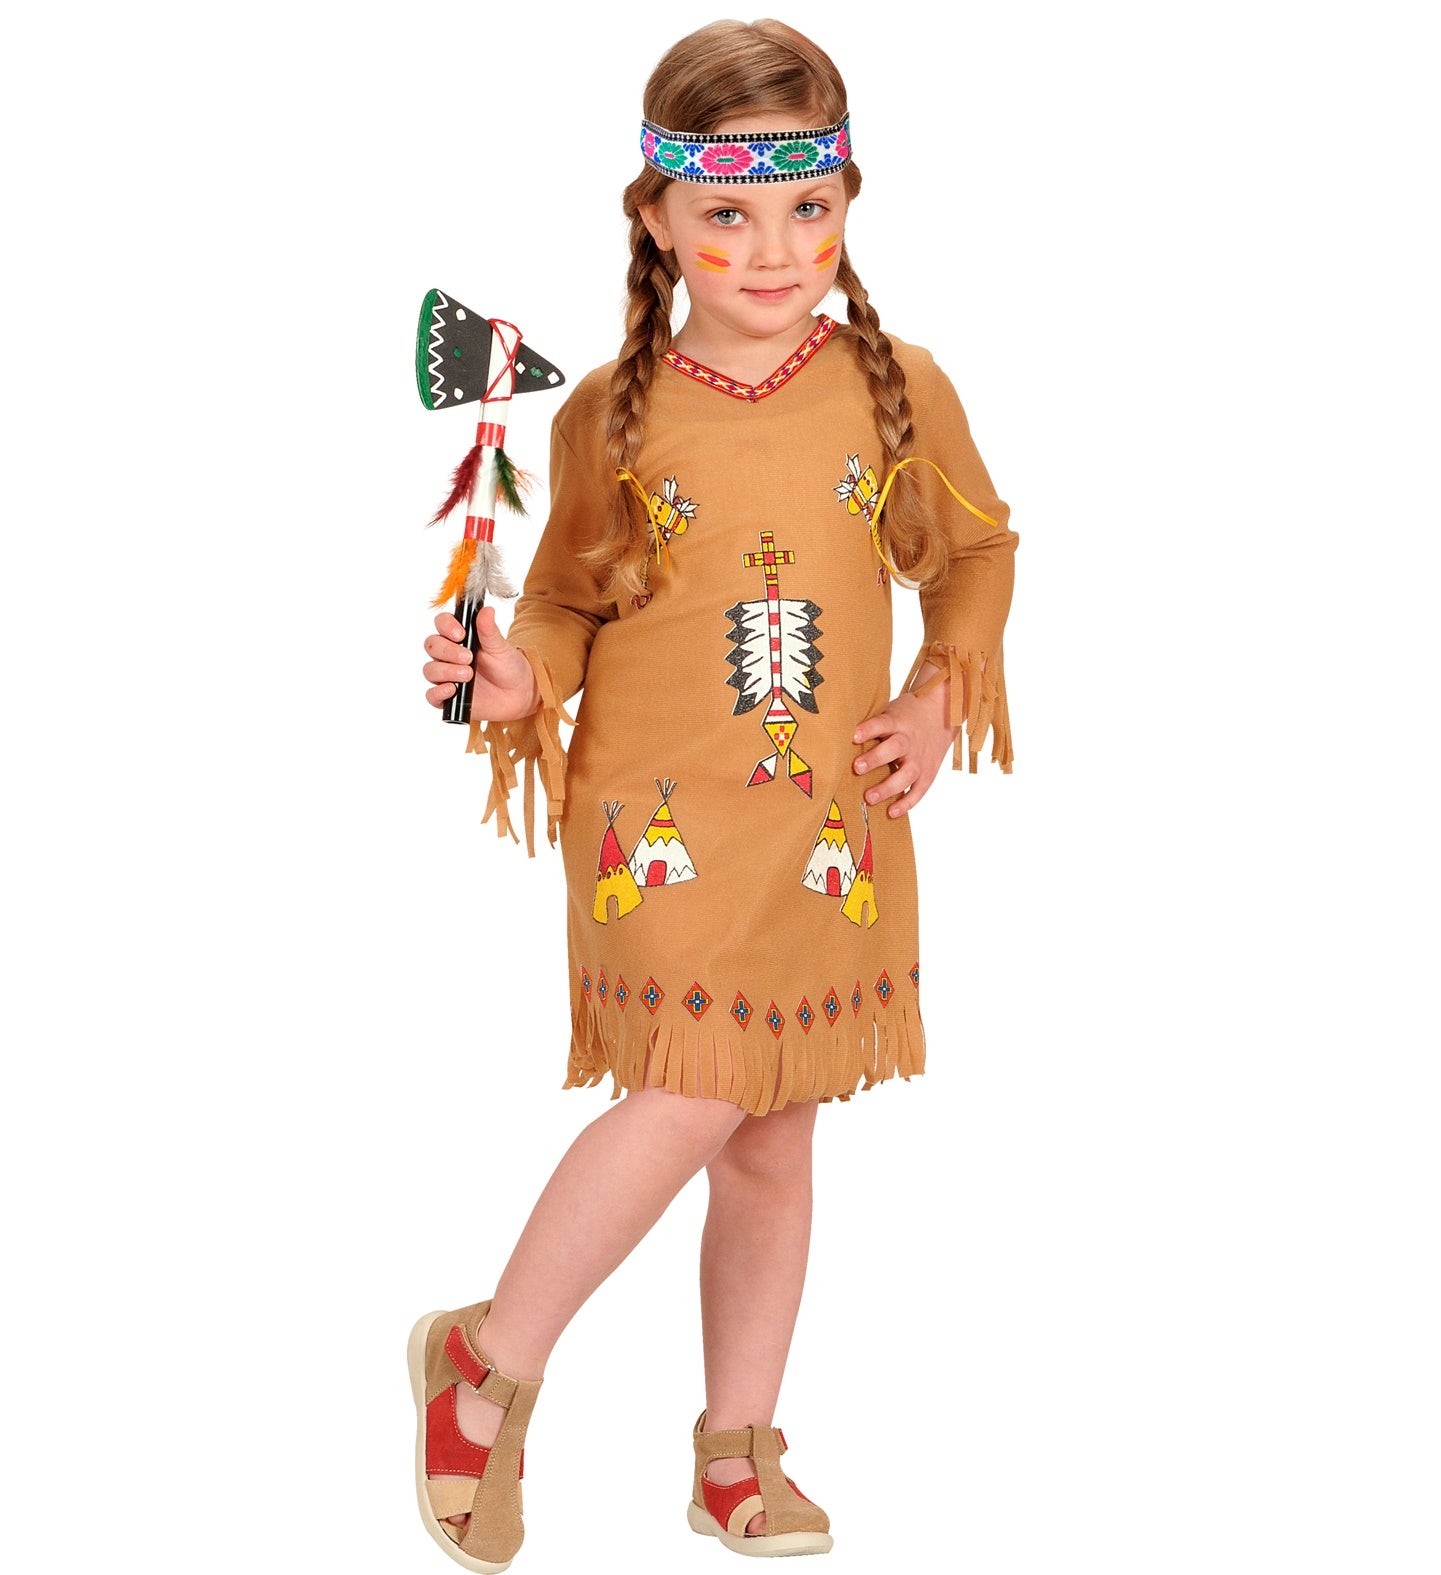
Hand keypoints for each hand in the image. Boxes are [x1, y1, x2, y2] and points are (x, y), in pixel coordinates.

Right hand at [422, 607, 540, 721]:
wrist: (518, 694)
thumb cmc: (508, 667)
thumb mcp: (501, 648)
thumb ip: (489, 631)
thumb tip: (486, 610)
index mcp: (459, 637)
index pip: (441, 623)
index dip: (446, 626)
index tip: (461, 634)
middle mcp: (448, 655)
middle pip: (432, 645)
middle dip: (448, 651)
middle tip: (468, 658)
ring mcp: (446, 676)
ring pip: (430, 670)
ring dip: (447, 671)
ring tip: (468, 674)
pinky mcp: (447, 697)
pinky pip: (432, 695)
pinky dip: (438, 692)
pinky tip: (452, 689)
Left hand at [851, 664, 958, 816]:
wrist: (943, 715)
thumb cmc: (906, 715)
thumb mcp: (890, 711)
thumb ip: (871, 724)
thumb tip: (835, 733)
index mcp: (897, 721)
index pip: (882, 723)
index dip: (868, 729)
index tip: (853, 736)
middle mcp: (909, 740)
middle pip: (894, 748)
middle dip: (876, 758)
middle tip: (857, 768)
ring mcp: (920, 758)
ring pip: (907, 773)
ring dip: (888, 787)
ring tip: (869, 797)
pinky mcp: (928, 773)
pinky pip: (919, 790)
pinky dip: (906, 803)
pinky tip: (891, 812)